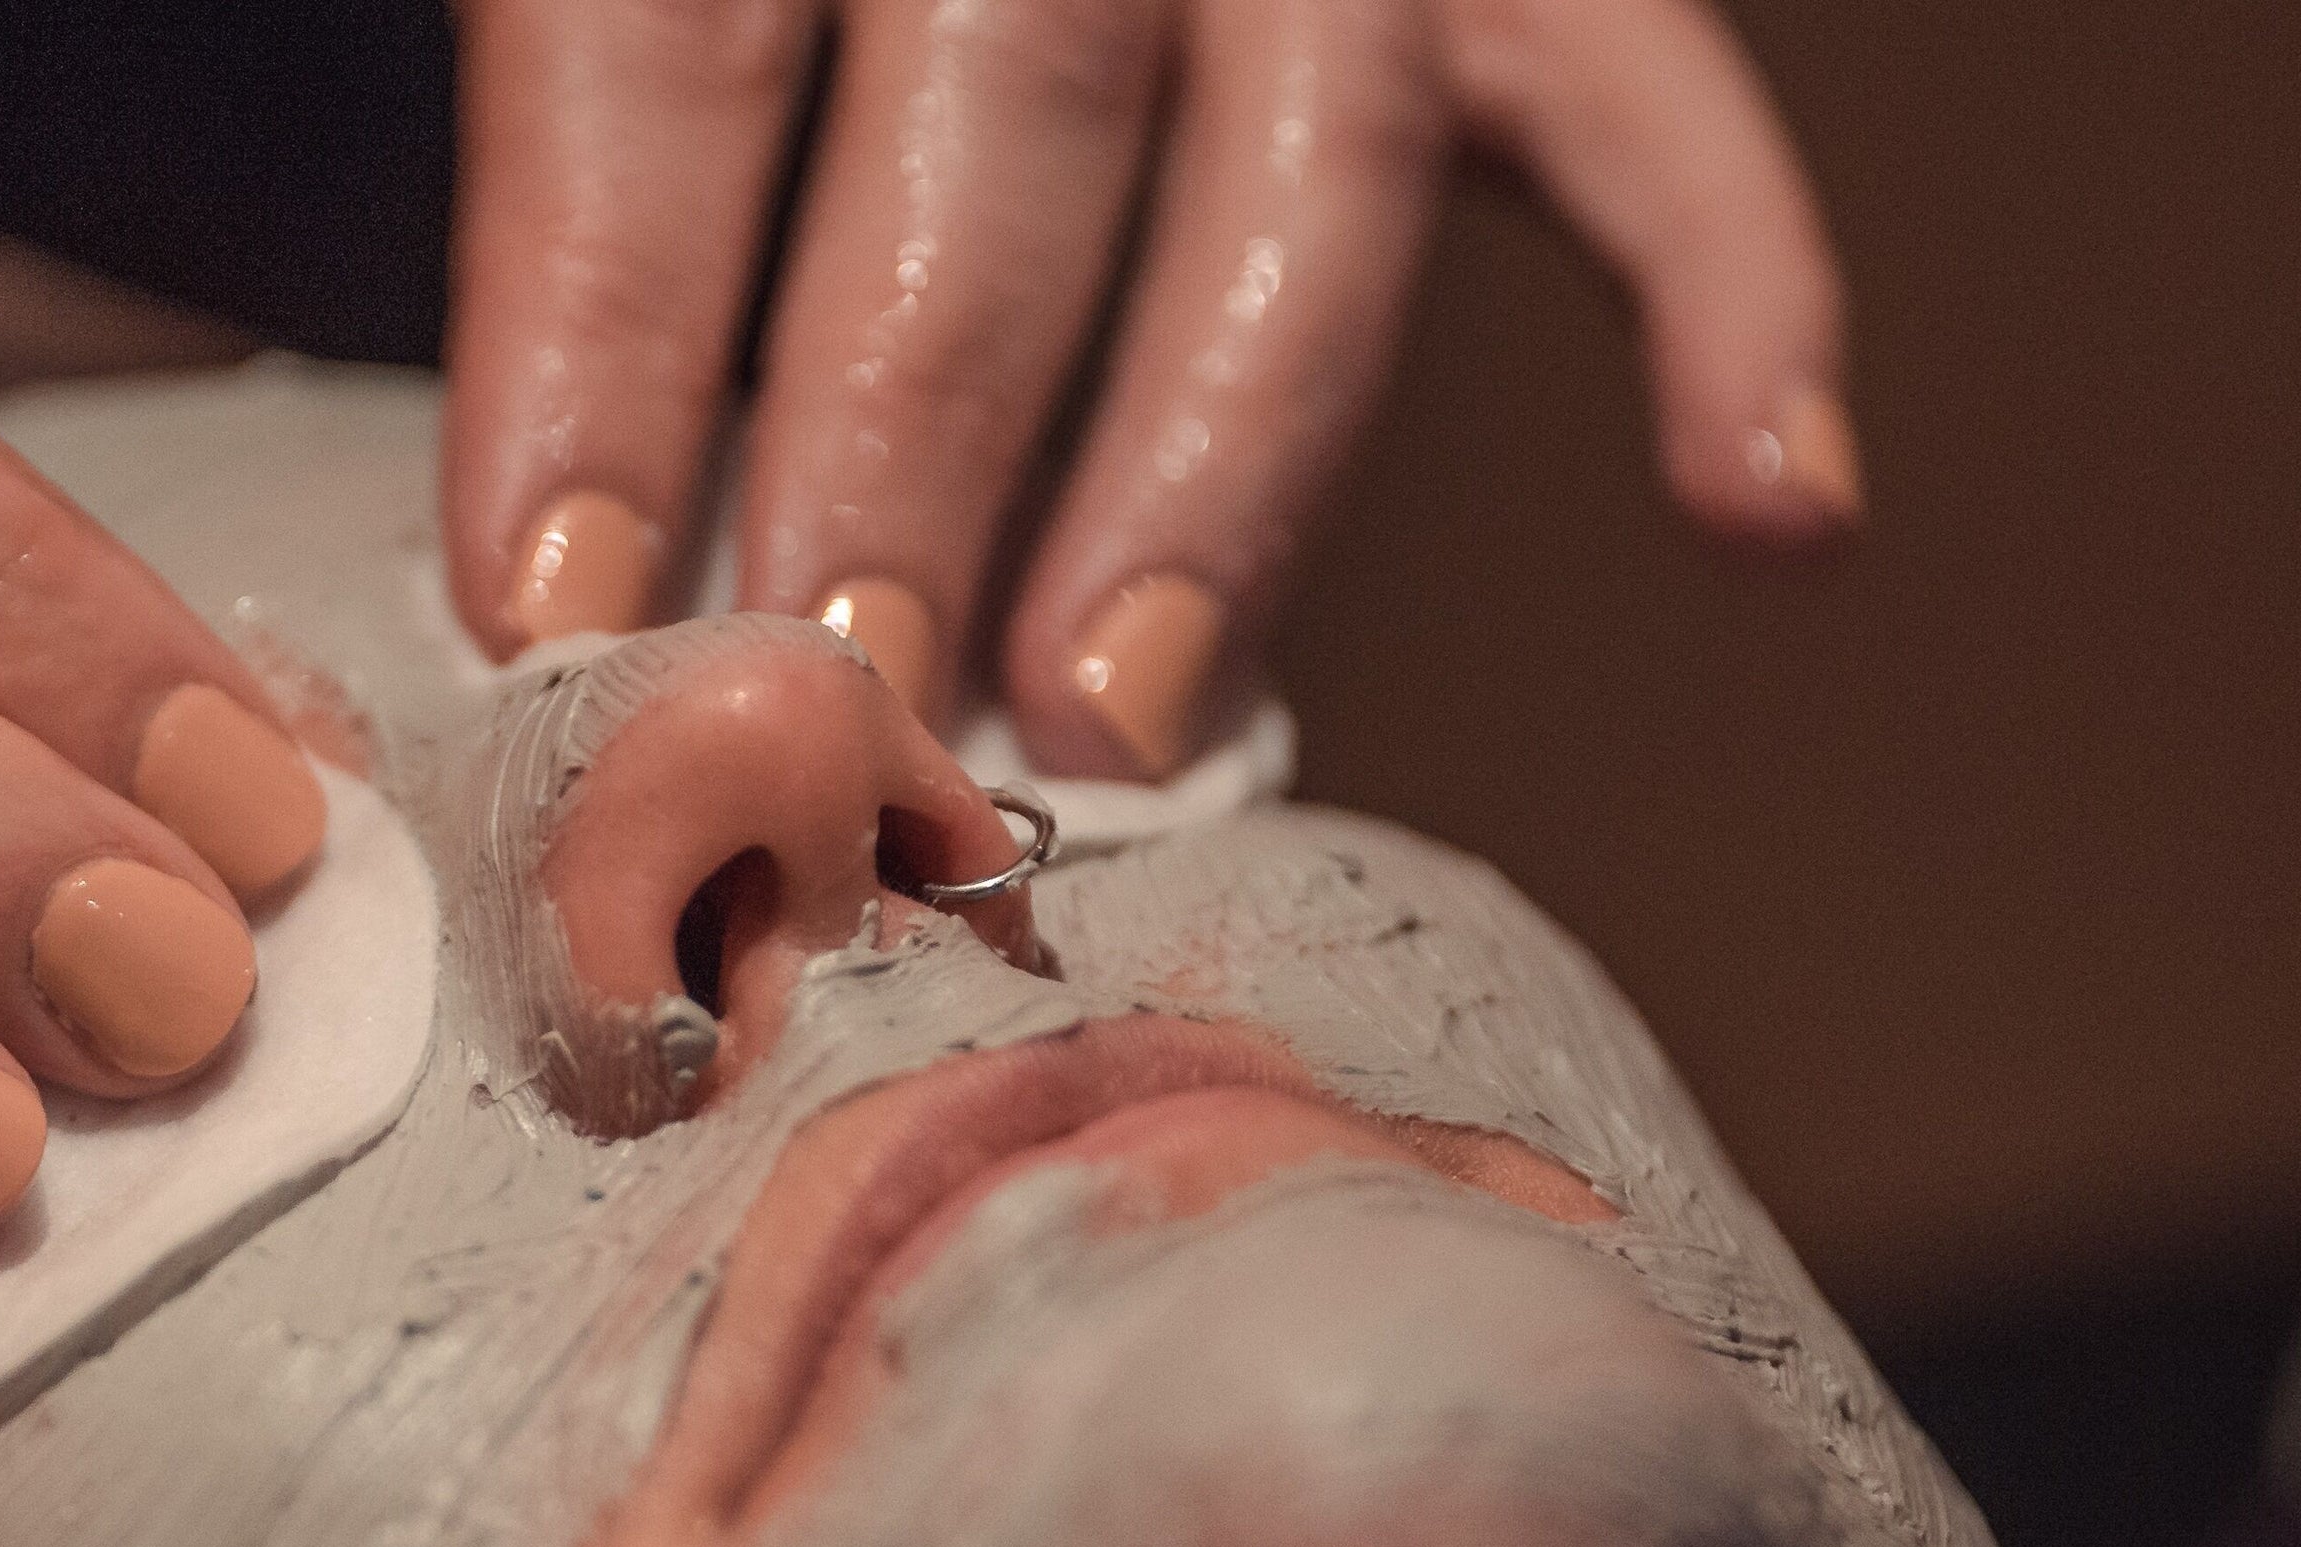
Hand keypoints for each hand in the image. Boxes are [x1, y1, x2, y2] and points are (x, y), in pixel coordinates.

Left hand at [443, 0, 1855, 775]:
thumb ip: (564, 110)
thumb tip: (534, 546)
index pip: (675, 44)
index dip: (611, 335)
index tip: (558, 614)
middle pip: (1005, 110)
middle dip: (914, 436)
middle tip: (849, 710)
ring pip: (1310, 153)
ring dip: (1218, 461)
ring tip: (1114, 724)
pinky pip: (1645, 94)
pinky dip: (1732, 289)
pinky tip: (1766, 514)